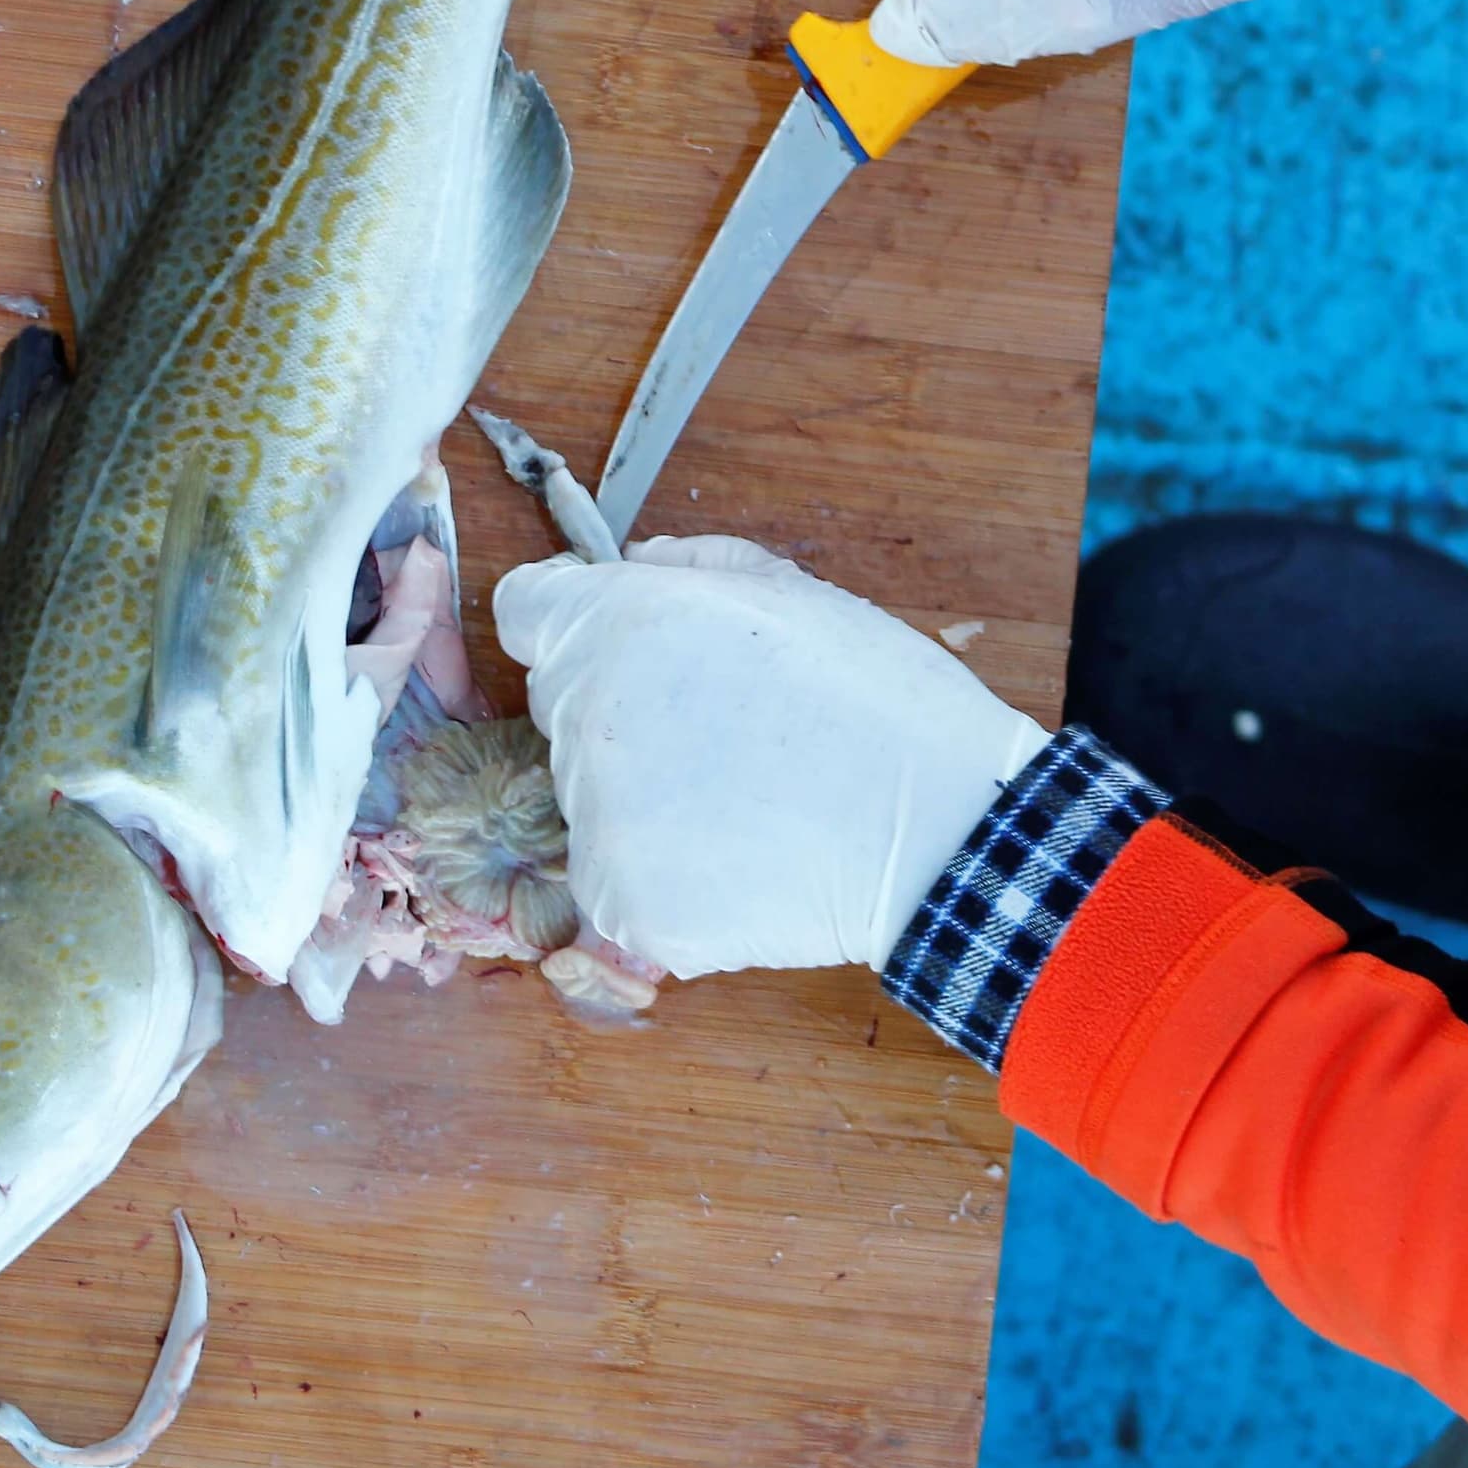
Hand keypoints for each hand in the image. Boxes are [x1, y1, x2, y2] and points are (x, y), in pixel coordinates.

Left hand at [493, 537, 1051, 976]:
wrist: (939, 830)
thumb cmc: (882, 702)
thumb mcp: (797, 592)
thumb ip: (693, 566)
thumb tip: (634, 567)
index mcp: (621, 621)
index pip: (527, 610)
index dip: (579, 626)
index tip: (627, 654)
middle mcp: (588, 715)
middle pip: (563, 712)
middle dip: (623, 719)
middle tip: (726, 738)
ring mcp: (598, 818)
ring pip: (591, 805)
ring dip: (646, 806)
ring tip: (751, 805)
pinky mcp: (621, 902)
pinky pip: (621, 885)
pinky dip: (671, 882)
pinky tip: (747, 862)